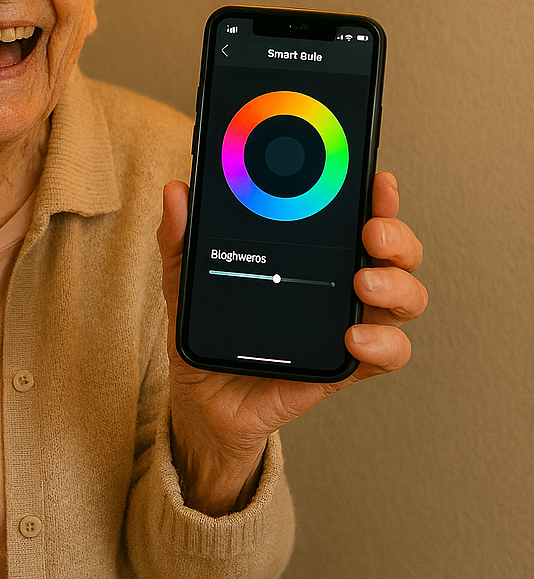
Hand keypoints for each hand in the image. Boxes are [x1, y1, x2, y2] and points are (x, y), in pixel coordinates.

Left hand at [156, 171, 426, 515]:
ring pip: (404, 298)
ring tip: (363, 285)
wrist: (204, 399)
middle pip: (395, 251)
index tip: (376, 180)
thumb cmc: (207, 330)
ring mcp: (346, 321)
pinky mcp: (343, 364)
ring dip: (396, 286)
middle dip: (396, 235)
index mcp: (309, 251)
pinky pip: (387, 354)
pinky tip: (354, 336)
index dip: (376, 195)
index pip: (354, 213)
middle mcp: (338, 282)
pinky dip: (383, 343)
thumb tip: (175, 192)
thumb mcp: (186, 278)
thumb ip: (180, 237)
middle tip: (370, 234)